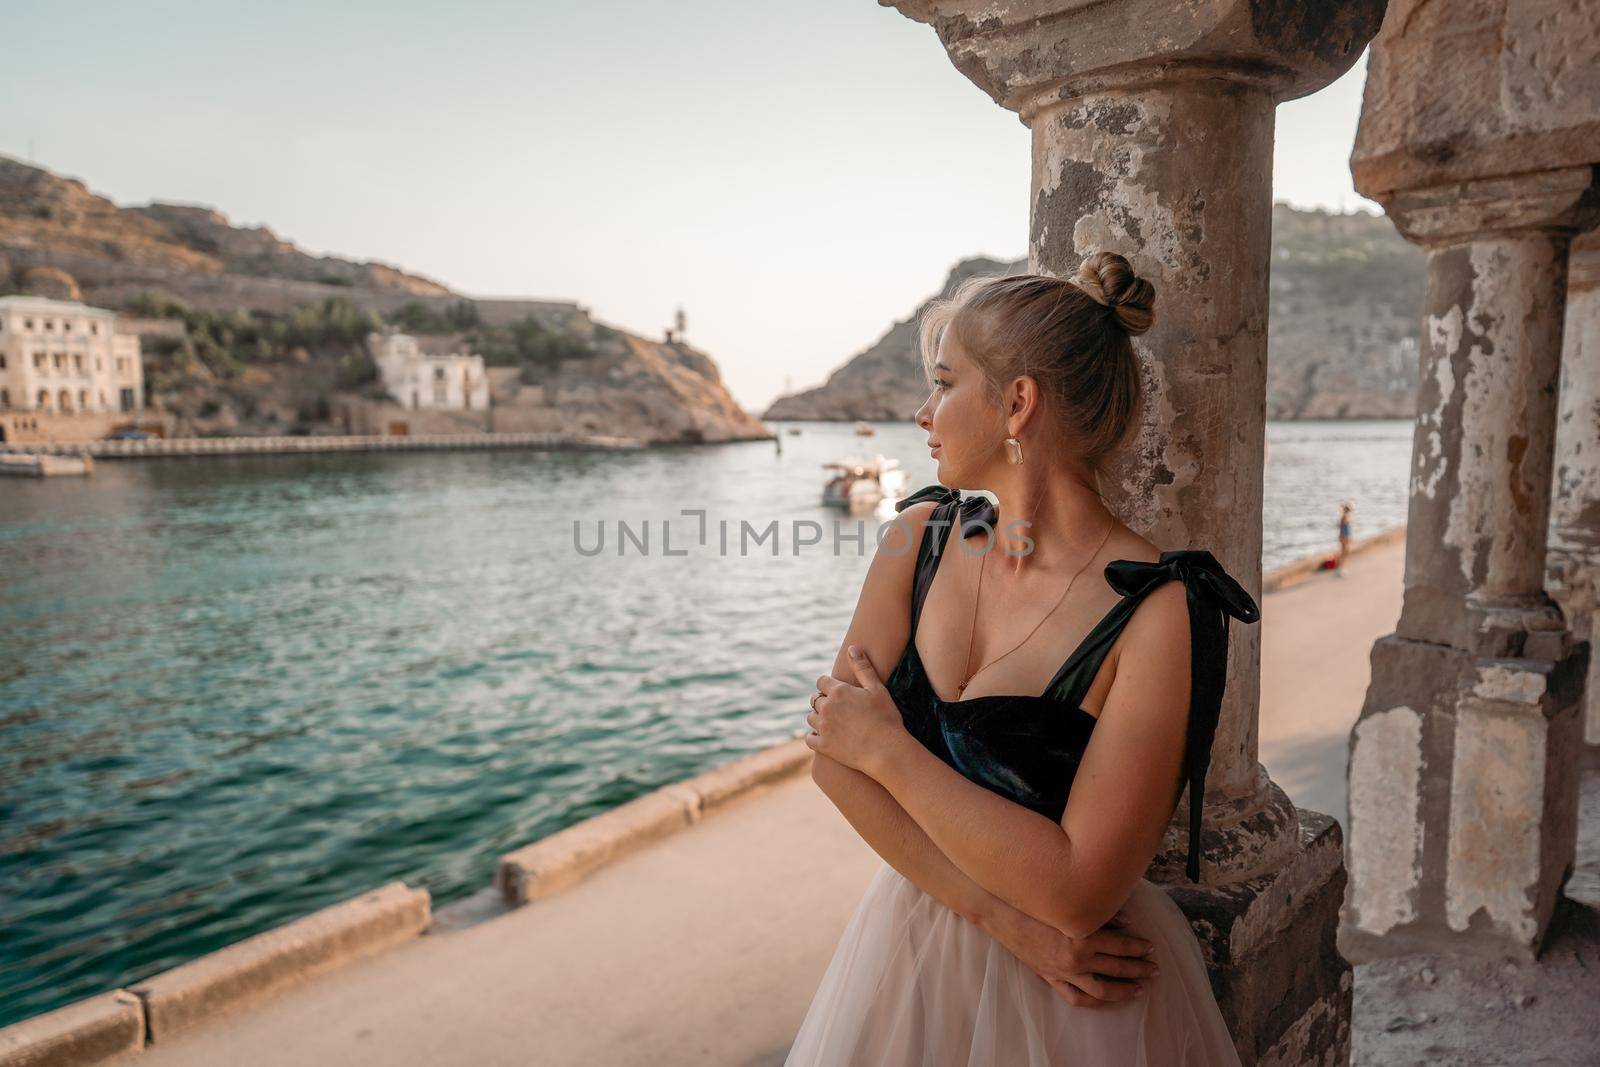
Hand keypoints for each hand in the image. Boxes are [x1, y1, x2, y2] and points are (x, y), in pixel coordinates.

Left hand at [803, 645, 908, 777]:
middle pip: (815, 699)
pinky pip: (809, 738)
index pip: (822, 682)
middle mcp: (826, 708)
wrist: (886, 750)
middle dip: (823, 701)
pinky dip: (814, 736)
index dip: (828, 685)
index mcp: (839, 691)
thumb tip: (852, 648)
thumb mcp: (877, 689)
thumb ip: (863, 668)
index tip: (835, 690)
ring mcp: (823, 728)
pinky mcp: (823, 746)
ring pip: (811, 718)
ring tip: (832, 722)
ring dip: (818, 718)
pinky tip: (824, 737)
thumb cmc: (886, 718)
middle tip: (837, 708)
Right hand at [990, 900, 1158, 1007]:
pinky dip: (1093, 1001)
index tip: (1151, 947)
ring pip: (1102, 990)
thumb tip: (1128, 921)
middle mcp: (1077, 958)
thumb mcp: (1070, 907)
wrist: (1005, 917)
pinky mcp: (1052, 979)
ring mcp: (1065, 972)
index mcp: (1083, 937)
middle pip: (1117, 968)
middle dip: (1140, 969)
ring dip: (1124, 990)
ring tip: (1139, 988)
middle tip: (1154, 969)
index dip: (1139, 947)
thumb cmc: (1037, 906)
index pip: (1121, 946)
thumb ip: (1101, 914)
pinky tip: (1106, 999)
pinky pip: (1076, 997)